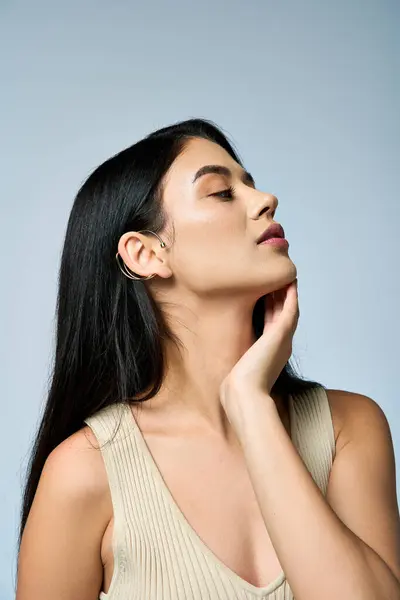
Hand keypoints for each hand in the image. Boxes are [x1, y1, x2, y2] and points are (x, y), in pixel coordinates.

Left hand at [219, 279, 298, 425]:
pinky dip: (291, 296)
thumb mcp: (241, 367)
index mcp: (273, 350)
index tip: (269, 290)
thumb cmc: (239, 386)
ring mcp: (283, 338)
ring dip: (287, 291)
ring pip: (288, 308)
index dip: (273, 305)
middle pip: (283, 312)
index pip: (274, 321)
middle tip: (279, 276)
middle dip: (281, 294)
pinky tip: (290, 282)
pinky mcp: (281, 334)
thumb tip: (231, 361)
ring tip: (285, 274)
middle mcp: (281, 343)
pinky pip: (290, 309)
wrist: (245, 393)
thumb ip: (241, 360)